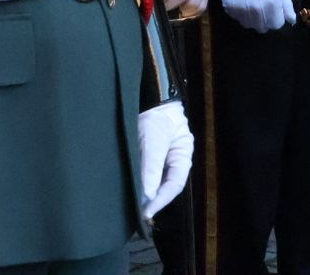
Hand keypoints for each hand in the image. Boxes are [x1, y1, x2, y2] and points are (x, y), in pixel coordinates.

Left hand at [137, 101, 193, 220]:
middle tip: (136, 215)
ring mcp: (159, 156)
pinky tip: (127, 190)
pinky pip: (144, 173)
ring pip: (153, 180)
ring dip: (143, 192)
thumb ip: (150, 169)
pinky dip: (137, 183)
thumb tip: (146, 198)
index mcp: (183, 154)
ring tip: (130, 206)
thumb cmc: (154, 116)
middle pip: (165, 185)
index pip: (174, 184)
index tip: (145, 214)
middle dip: (152, 199)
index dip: (161, 201)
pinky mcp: (145, 153)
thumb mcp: (152, 142)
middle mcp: (173, 157)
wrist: (145, 94)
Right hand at [219, 0, 295, 32]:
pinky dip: (240, 14)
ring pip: (250, 25)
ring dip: (252, 19)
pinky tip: (242, 3)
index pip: (277, 25)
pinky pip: (237, 19)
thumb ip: (287, 6)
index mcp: (272, 5)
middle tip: (262, 9)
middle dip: (264, 21)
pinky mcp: (230, 10)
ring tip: (251, 5)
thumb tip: (292, 21)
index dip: (276, 18)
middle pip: (263, 28)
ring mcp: (243, 12)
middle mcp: (258, 11)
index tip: (273, 11)